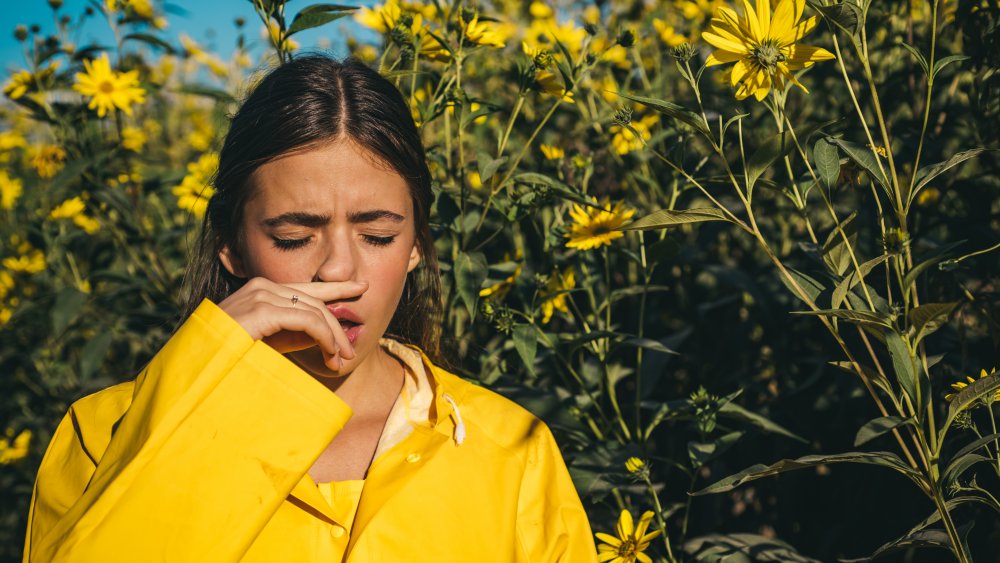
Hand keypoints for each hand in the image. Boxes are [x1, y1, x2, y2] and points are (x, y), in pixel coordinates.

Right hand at [217, 277, 368, 370]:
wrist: (200, 370)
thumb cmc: (233, 359)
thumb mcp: (273, 343)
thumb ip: (297, 334)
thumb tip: (328, 335)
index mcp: (262, 291)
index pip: (306, 287)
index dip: (336, 288)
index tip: (361, 287)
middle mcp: (261, 287)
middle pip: (315, 300)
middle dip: (336, 328)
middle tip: (348, 355)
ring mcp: (259, 296)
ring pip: (314, 311)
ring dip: (332, 338)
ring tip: (338, 361)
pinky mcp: (261, 311)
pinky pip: (306, 320)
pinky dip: (323, 337)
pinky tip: (329, 354)